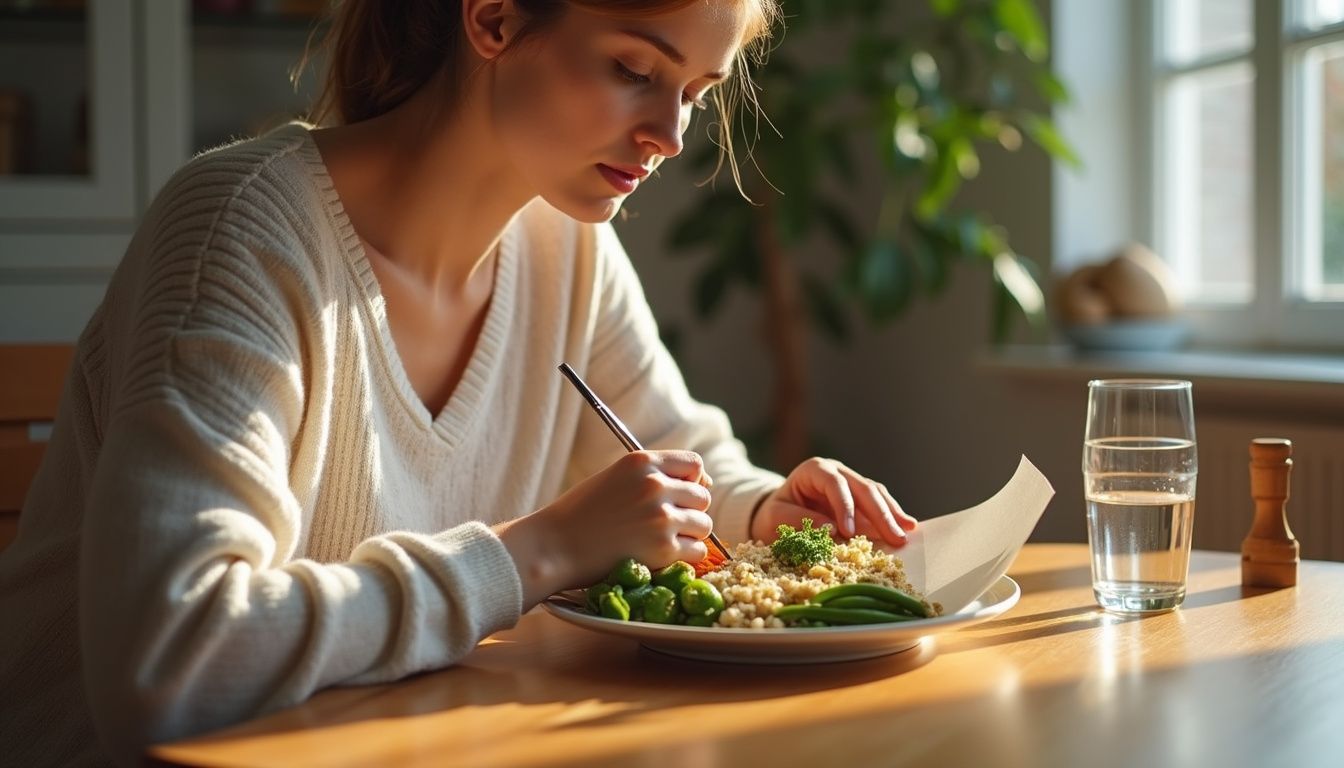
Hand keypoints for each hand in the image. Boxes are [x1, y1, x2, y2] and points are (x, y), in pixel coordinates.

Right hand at [495, 450, 713, 605]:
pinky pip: (697, 551)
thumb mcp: (615, 478)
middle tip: (664, 524)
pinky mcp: (663, 549)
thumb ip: (654, 476)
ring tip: (661, 540)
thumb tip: (705, 482)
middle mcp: (655, 485)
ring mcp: (661, 518)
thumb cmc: (581, 514)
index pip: (694, 465)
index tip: (679, 495)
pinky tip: (662, 556)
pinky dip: (685, 556)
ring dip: (689, 534)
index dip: (691, 481)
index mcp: (642, 462)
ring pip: (704, 525)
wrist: (554, 547)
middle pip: (702, 496)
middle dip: (690, 511)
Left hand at [749, 457, 915, 546]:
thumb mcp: (776, 518)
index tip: (848, 532)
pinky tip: (907, 527)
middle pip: (862, 488)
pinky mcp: (860, 500)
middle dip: (879, 513)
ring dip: (891, 514)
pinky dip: (891, 516)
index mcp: (814, 470)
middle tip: (893, 537)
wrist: (775, 516)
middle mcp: (837, 472)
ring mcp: (851, 484)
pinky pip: (879, 505)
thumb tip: (833, 530)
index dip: (844, 506)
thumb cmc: (774, 515)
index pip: (834, 484)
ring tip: (906, 532)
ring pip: (876, 494)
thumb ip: (800, 521)